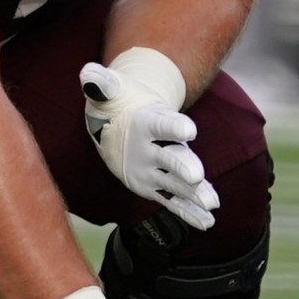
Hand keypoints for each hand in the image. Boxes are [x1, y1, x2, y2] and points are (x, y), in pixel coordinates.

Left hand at [81, 50, 217, 230]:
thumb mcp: (108, 93)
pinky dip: (188, 212)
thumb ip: (100, 85)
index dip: (174, 125)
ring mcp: (160, 167)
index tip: (188, 130)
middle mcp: (160, 146)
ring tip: (211, 205)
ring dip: (195, 195)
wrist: (126, 118)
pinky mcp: (156, 185)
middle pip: (175, 157)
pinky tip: (206, 223)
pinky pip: (172, 200)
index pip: (163, 123)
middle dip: (186, 167)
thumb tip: (87, 75)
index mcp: (150, 121)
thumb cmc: (117, 103)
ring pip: (179, 183)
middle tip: (196, 176)